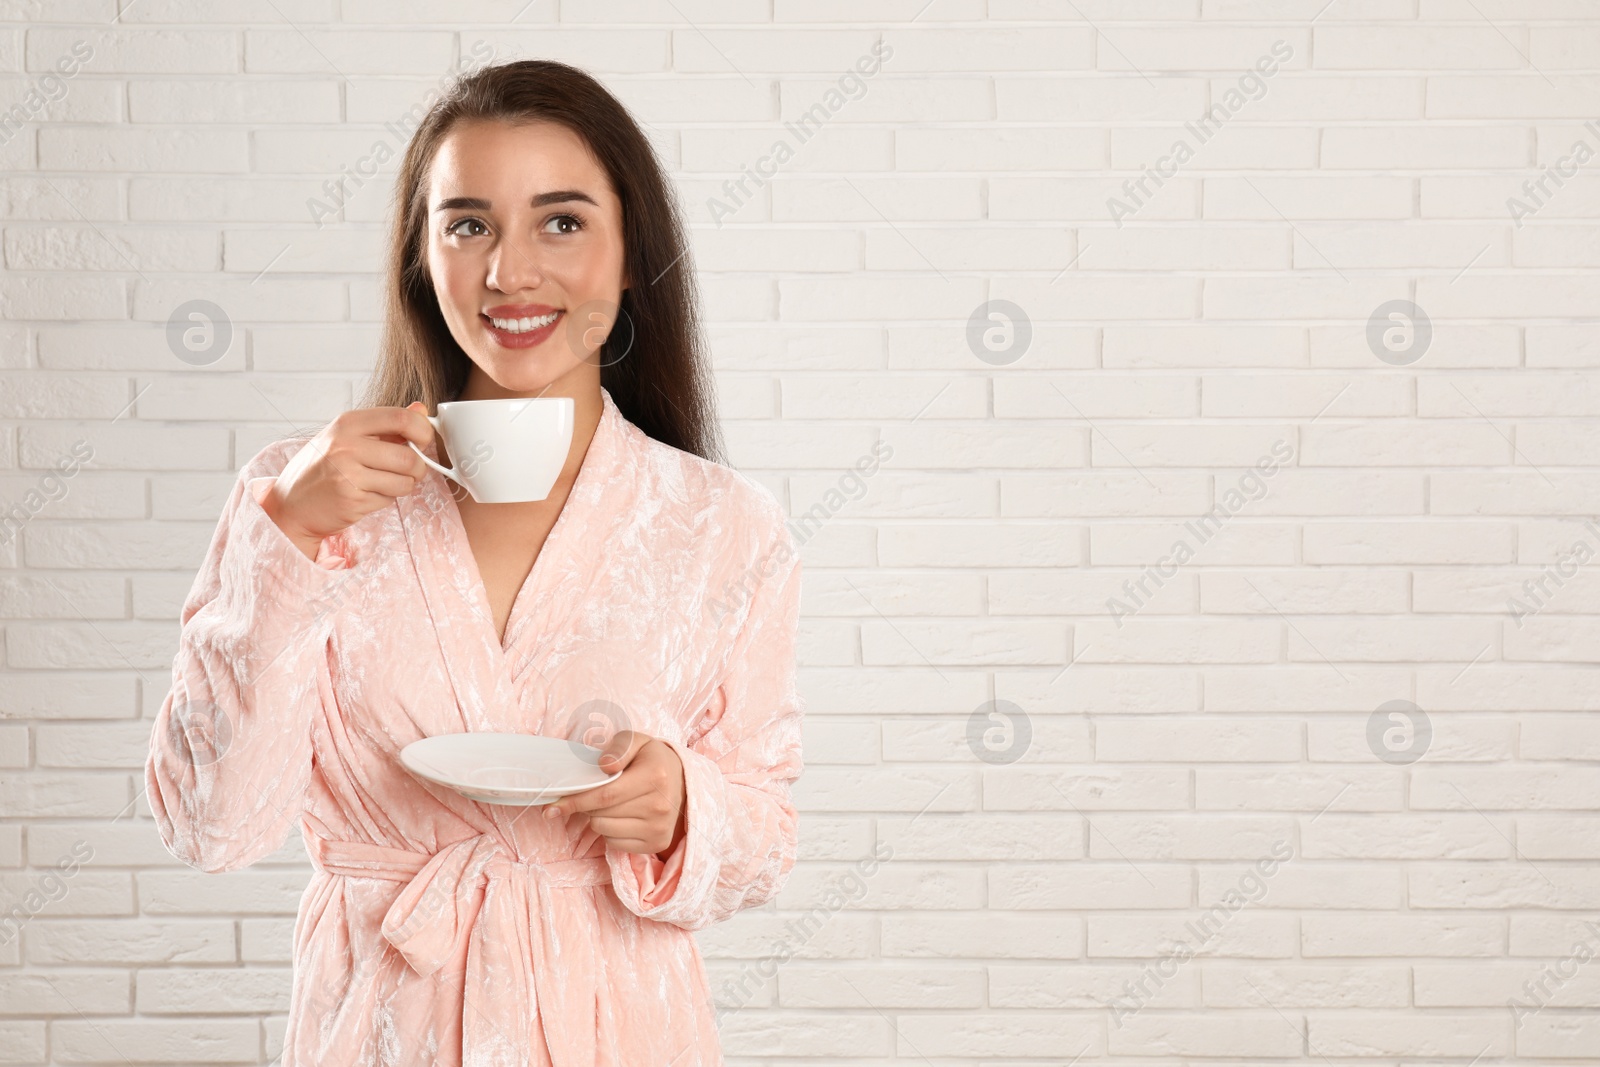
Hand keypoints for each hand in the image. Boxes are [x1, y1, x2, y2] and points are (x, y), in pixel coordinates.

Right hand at [262, 403, 434, 559]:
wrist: (291, 504)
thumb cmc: (322, 467)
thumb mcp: (347, 436)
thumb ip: (386, 424)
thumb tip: (421, 409)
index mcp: (347, 423)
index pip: (400, 418)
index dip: (423, 430)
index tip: (424, 440)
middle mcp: (346, 445)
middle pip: (409, 457)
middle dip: (418, 467)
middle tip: (410, 470)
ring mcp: (348, 474)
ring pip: (404, 481)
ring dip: (403, 485)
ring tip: (384, 482)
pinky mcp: (352, 500)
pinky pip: (389, 500)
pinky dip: (385, 499)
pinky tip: (366, 495)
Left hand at [545, 730, 686, 858]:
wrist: (683, 783)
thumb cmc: (652, 760)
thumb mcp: (637, 741)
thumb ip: (618, 747)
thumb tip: (604, 765)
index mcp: (655, 776)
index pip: (605, 795)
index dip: (575, 800)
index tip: (553, 805)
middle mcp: (659, 805)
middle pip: (600, 814)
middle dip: (586, 805)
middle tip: (592, 793)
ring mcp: (659, 828)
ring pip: (604, 830)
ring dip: (598, 817)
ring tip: (612, 803)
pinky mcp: (656, 844)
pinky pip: (614, 842)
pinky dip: (610, 830)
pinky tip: (622, 816)